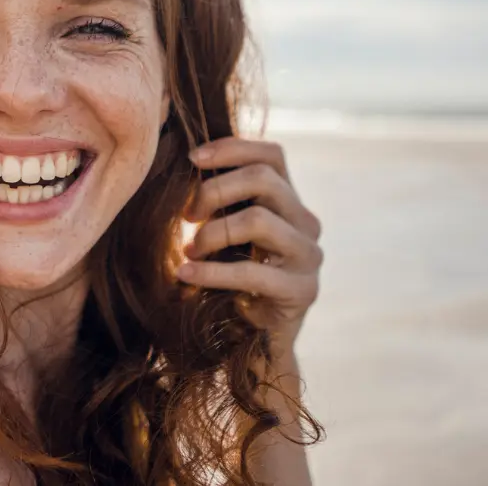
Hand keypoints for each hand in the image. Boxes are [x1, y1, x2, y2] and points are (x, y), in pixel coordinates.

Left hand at [178, 137, 322, 359]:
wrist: (252, 342)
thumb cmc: (228, 280)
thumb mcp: (222, 233)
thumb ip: (216, 203)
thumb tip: (181, 167)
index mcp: (288, 202)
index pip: (272, 154)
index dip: (232, 148)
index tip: (192, 158)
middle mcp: (306, 222)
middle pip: (264, 178)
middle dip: (214, 190)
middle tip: (184, 215)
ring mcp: (309, 256)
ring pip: (259, 219)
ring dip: (212, 233)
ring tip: (188, 251)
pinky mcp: (303, 290)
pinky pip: (254, 272)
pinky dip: (212, 272)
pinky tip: (185, 274)